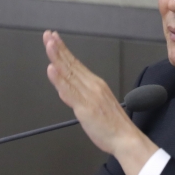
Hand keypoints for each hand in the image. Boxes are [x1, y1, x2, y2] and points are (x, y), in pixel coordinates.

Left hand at [43, 30, 157, 174]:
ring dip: (58, 57)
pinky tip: (52, 69)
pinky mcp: (85, 108)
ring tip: (49, 44)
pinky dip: (60, 80)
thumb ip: (81, 95)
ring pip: (70, 74)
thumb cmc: (113, 125)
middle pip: (71, 64)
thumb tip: (66, 89)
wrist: (126, 139)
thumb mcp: (97, 105)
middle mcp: (92, 86)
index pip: (76, 64)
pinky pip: (70, 92)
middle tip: (48, 35)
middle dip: (58, 49)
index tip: (54, 39)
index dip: (63, 51)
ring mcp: (89, 96)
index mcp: (96, 84)